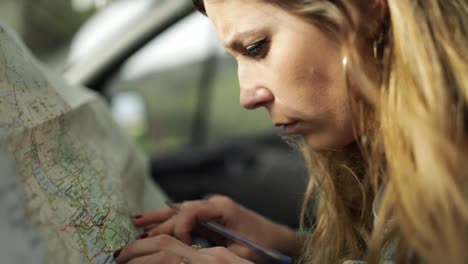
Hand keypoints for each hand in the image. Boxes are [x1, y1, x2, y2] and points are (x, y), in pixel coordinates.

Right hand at [132, 195, 302, 262]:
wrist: (277, 239)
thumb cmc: (263, 246)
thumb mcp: (241, 254)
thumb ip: (217, 254)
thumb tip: (192, 256)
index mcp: (223, 208)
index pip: (191, 211)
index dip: (179, 228)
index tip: (180, 246)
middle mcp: (214, 203)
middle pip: (181, 209)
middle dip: (160, 222)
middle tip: (140, 234)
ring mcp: (211, 208)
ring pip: (180, 210)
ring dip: (159, 218)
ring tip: (136, 221)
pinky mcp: (210, 216)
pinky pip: (185, 216)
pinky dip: (169, 221)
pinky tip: (153, 223)